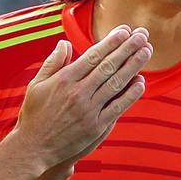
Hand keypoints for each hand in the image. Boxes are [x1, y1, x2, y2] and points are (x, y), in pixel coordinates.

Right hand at [11, 26, 151, 171]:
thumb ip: (53, 63)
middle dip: (127, 48)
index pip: (93, 56)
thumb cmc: (34, 115)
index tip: (124, 31)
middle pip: (108, 66)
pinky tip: (141, 82)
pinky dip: (130, 94)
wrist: (34, 148)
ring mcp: (88, 110)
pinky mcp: (96, 127)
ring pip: (116, 83)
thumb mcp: (36, 85)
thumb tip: (64, 43)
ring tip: (146, 51)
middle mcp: (78, 93)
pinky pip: (117, 107)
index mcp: (64, 80)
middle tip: (142, 35)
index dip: (111, 42)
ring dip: (134, 66)